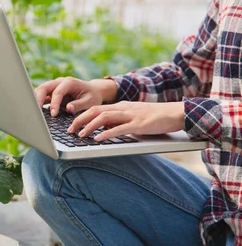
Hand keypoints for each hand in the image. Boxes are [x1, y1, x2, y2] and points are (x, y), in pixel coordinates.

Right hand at [34, 77, 117, 116]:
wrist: (93, 91)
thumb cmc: (92, 96)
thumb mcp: (90, 102)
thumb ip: (79, 105)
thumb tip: (68, 108)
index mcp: (70, 82)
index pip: (58, 92)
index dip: (54, 103)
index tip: (53, 114)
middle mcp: (60, 82)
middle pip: (44, 87)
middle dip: (39, 99)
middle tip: (36, 111)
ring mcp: (54, 86)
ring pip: (40, 90)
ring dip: (35, 99)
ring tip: (33, 111)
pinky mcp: (51, 92)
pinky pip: (41, 95)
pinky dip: (37, 101)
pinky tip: (35, 110)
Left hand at [68, 101, 184, 140]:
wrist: (176, 112)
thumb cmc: (155, 117)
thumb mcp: (133, 117)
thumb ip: (119, 121)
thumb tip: (104, 129)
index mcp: (120, 106)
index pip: (96, 108)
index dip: (81, 115)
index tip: (71, 124)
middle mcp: (123, 108)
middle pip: (95, 111)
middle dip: (79, 120)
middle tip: (69, 130)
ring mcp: (130, 115)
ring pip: (104, 118)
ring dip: (89, 126)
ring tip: (80, 135)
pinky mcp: (139, 124)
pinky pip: (119, 128)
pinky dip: (106, 133)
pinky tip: (97, 139)